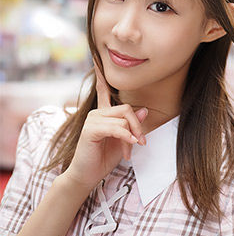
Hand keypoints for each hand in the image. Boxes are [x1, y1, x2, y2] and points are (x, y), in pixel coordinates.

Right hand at [62, 66, 146, 190]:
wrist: (87, 175)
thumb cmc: (105, 158)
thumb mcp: (125, 141)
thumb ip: (134, 126)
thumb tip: (144, 109)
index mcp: (103, 114)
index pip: (103, 91)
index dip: (101, 77)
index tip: (96, 61)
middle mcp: (96, 113)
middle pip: (127, 109)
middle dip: (138, 126)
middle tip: (141, 142)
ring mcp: (92, 120)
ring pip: (123, 118)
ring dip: (132, 135)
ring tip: (131, 149)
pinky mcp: (90, 129)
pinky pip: (116, 127)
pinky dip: (126, 137)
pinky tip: (129, 146)